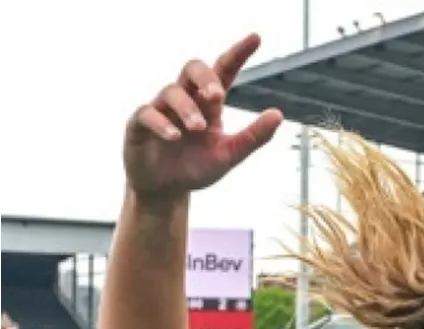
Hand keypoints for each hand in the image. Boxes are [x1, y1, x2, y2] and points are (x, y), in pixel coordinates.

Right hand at [124, 34, 282, 202]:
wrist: (167, 190)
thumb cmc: (197, 167)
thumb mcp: (229, 155)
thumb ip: (253, 137)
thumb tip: (278, 114)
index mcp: (209, 105)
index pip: (224, 72)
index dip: (238, 54)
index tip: (256, 38)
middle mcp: (185, 100)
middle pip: (192, 68)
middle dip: (205, 77)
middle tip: (217, 95)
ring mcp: (161, 110)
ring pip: (171, 91)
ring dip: (187, 109)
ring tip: (199, 128)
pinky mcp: (139, 125)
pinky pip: (147, 113)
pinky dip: (162, 123)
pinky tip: (175, 136)